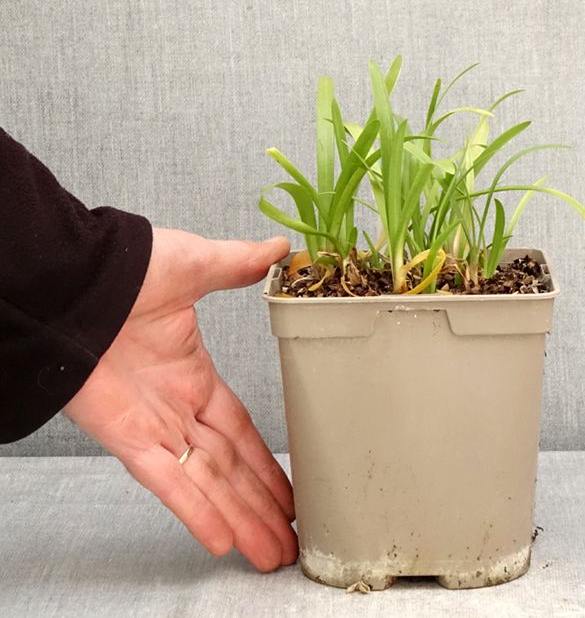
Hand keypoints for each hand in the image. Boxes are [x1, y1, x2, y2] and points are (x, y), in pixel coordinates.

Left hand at [64, 228, 296, 571]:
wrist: (77, 278)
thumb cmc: (129, 267)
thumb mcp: (198, 264)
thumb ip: (240, 265)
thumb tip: (279, 251)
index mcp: (193, 375)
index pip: (238, 430)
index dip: (264, 462)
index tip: (287, 488)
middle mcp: (176, 408)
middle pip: (228, 469)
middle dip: (259, 505)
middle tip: (287, 538)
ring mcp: (154, 426)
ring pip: (206, 484)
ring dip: (239, 519)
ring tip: (270, 553)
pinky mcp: (128, 437)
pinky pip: (168, 481)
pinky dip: (195, 511)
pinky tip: (222, 540)